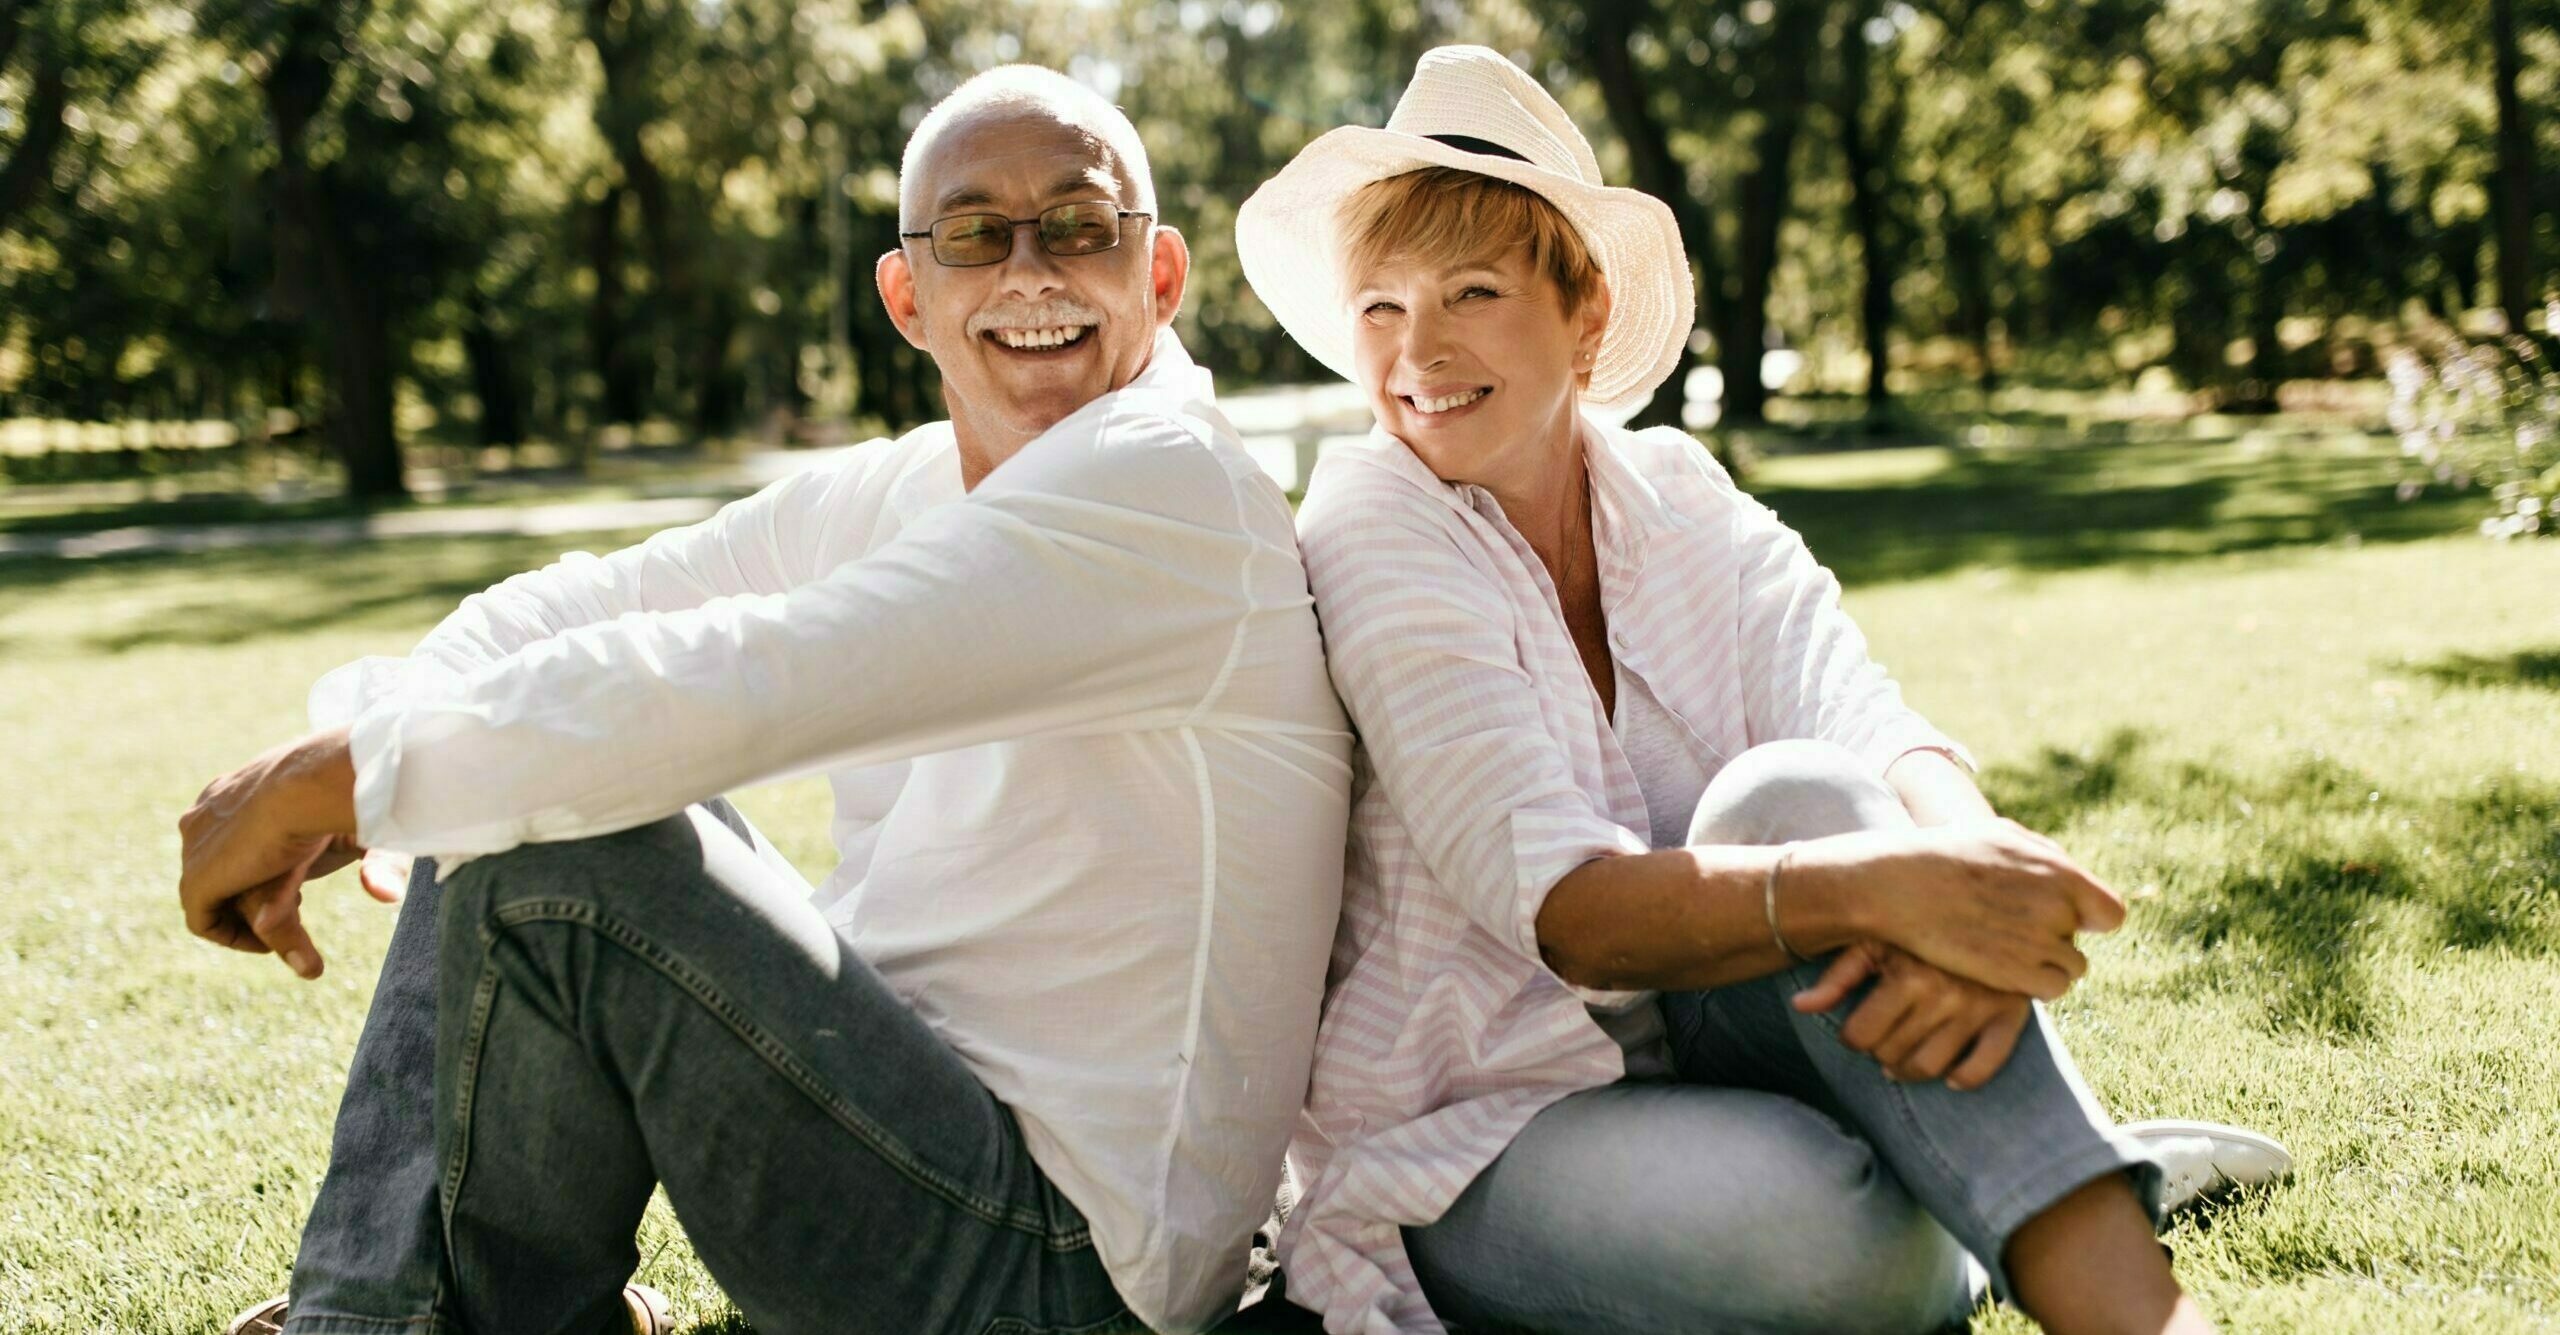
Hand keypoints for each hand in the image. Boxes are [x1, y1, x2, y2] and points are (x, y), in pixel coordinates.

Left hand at [177, 729, 374, 979]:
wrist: (312, 784)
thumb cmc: (342, 793)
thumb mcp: (348, 826)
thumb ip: (367, 860)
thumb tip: (387, 896)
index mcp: (232, 792)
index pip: (230, 838)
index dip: (260, 869)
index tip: (295, 891)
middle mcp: (206, 817)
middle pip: (220, 870)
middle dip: (249, 896)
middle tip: (294, 909)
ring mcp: (195, 847)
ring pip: (214, 897)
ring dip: (245, 919)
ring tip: (281, 934)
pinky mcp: (196, 879)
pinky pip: (204, 921)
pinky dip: (234, 937)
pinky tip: (269, 944)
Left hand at [1793, 941, 2032, 1090]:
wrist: (1988, 903)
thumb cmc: (1917, 923)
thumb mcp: (1874, 939)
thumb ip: (1837, 975)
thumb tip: (1799, 1007)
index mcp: (1909, 975)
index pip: (1862, 1035)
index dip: (1851, 1037)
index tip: (1855, 1030)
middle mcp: (1945, 995)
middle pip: (1892, 1053)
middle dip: (1879, 1050)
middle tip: (1881, 1036)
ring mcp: (1980, 1008)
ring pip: (1930, 1067)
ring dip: (1909, 1069)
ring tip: (1902, 1055)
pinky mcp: (2010, 1016)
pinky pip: (1984, 1066)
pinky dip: (1964, 1077)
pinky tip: (1949, 1074)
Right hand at [1806, 818, 2123, 1000]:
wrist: (1898, 886)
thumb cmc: (1945, 855)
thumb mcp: (2002, 836)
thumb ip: (2047, 858)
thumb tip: (2074, 878)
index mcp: (2061, 872)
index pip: (2109, 913)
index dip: (2088, 918)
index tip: (2061, 919)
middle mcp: (2057, 908)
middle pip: (2080, 940)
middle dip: (2054, 938)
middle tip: (2013, 929)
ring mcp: (2038, 943)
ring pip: (2070, 969)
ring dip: (2044, 964)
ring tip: (2004, 949)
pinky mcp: (2016, 975)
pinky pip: (2050, 990)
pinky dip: (2031, 984)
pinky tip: (2001, 969)